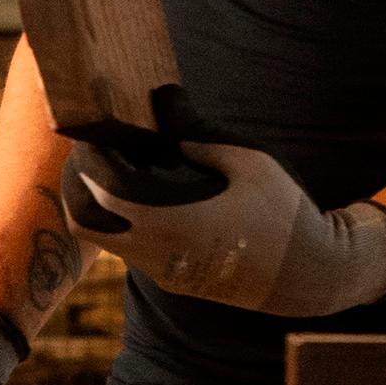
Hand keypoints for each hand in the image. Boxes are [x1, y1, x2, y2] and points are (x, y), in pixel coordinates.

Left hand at [62, 140, 385, 317]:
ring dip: (101, 208)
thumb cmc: (283, 215)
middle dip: (77, 188)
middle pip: (84, 224)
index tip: (93, 134)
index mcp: (168, 222)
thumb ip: (200, 134)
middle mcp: (156, 253)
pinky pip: (132, 252)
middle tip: (90, 156)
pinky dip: (125, 225)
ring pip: (107, 242)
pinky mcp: (176, 281)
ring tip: (119, 171)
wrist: (308, 276)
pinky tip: (147, 197)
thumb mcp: (249, 162)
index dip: (89, 160)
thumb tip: (165, 102)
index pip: (101, 191)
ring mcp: (163, 272)